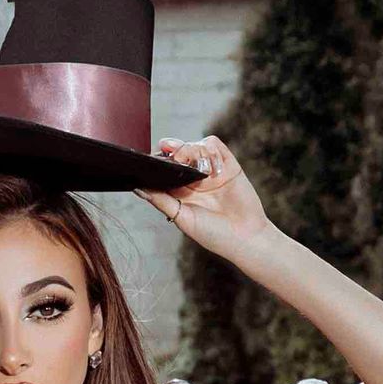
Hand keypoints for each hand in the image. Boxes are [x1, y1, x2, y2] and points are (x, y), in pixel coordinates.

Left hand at [132, 135, 268, 258]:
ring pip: (196, 145)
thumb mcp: (182, 217)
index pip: (165, 168)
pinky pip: (215, 145)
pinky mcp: (228, 165)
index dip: (158, 160)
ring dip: (192, 150)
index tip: (152, 158)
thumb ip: (161, 200)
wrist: (245, 237)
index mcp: (181, 191)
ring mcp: (212, 171)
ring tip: (197, 168)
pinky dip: (209, 148)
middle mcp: (195, 179)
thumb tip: (137, 187)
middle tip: (170, 152)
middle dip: (173, 149)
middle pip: (179, 152)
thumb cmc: (213, 234)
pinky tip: (211, 166)